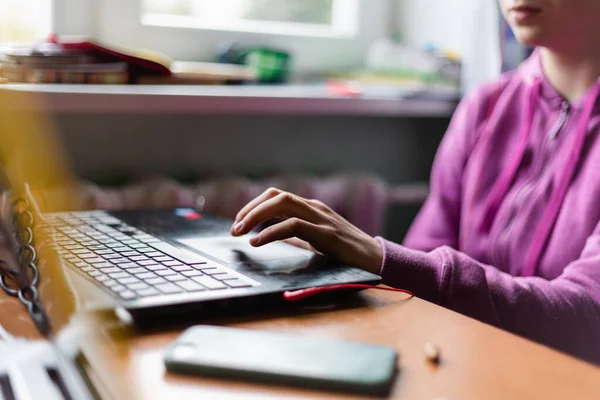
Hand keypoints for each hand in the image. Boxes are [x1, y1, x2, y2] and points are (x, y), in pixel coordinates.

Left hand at [230, 188, 382, 273]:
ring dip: (256, 216)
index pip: (276, 196)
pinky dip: (271, 232)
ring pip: (283, 203)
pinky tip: (258, 242)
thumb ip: (296, 236)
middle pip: (276, 195)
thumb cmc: (345, 251)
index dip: (254, 205)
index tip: (239, 222)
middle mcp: (314, 207)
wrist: (375, 258)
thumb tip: (271, 237)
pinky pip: (294, 225)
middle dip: (251, 209)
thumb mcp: (315, 240)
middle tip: (235, 227)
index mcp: (310, 207)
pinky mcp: (326, 233)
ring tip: (241, 232)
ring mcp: (321, 218)